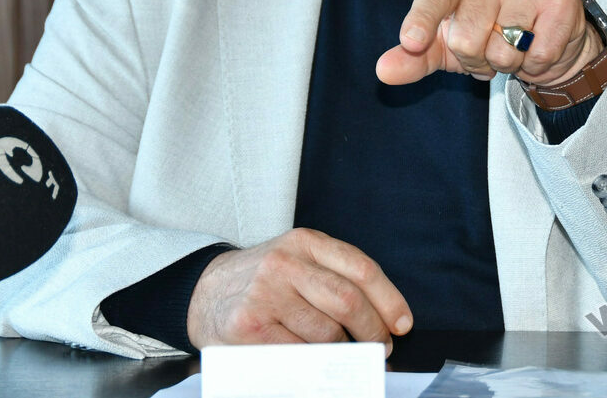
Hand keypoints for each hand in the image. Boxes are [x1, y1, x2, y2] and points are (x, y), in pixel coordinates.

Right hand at [186, 228, 412, 353]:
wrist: (204, 292)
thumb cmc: (264, 282)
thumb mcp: (298, 261)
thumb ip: (334, 279)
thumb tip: (384, 321)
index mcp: (305, 242)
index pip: (361, 269)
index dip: (389, 300)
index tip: (402, 324)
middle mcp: (285, 263)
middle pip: (348, 301)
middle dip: (373, 332)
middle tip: (380, 350)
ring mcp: (266, 294)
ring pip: (326, 334)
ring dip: (343, 354)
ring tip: (345, 358)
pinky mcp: (249, 326)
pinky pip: (298, 354)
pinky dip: (314, 365)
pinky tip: (314, 364)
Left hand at [376, 0, 603, 86]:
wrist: (545, 39)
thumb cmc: (486, 35)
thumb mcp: (444, 47)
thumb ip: (414, 57)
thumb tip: (383, 70)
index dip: (421, 19)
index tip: (411, 40)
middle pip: (467, 38)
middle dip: (476, 61)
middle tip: (488, 49)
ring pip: (504, 51)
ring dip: (507, 65)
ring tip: (513, 47)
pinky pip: (538, 54)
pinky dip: (536, 65)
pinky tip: (537, 47)